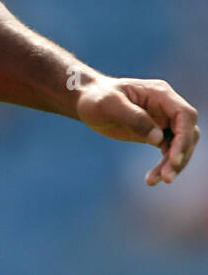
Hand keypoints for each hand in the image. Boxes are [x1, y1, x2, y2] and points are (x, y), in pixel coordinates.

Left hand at [75, 75, 198, 185]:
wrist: (87, 101)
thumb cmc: (96, 98)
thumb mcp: (108, 104)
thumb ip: (133, 118)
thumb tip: (158, 139)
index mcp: (160, 93)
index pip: (184, 115)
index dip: (184, 137)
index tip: (173, 159)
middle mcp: (166, 106)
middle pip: (188, 132)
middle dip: (180, 155)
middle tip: (166, 178)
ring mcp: (163, 120)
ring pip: (180, 145)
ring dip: (172, 165)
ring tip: (153, 181)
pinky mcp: (157, 133)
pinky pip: (168, 152)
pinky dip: (163, 166)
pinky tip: (151, 179)